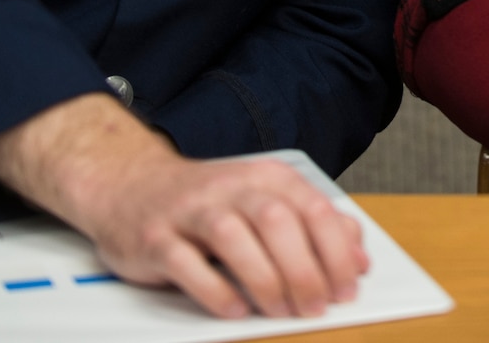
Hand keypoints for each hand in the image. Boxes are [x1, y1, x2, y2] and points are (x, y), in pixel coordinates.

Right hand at [0, 93, 366, 319]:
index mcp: (264, 178)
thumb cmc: (208, 202)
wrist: (129, 184)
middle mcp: (230, 188)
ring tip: (280, 311)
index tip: (348, 289)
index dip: (336, 252)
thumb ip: (312, 226)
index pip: (313, 209)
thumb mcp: (265, 201)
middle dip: (304, 270)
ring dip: (264, 280)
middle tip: (316, 307)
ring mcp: (190, 211)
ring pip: (234, 238)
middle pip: (278, 222)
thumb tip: (358, 257)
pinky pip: (186, 263)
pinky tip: (235, 310)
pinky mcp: (155, 238)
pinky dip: (215, 290)